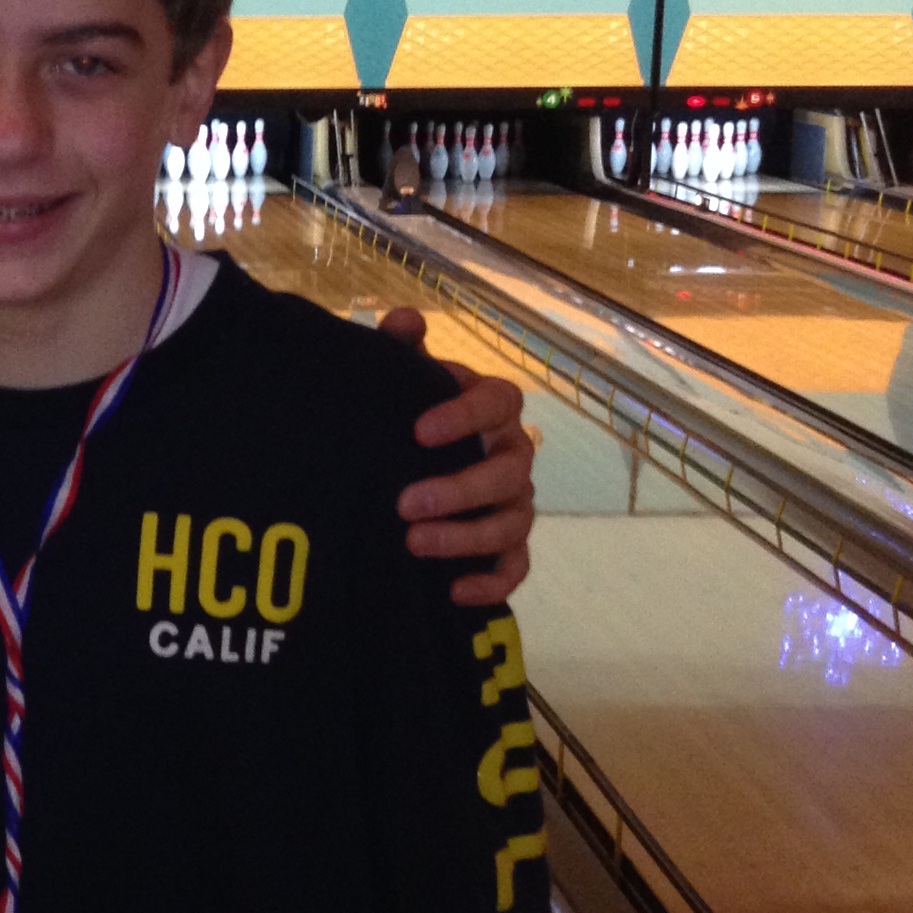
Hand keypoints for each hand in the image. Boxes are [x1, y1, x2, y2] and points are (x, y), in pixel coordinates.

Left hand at [376, 305, 536, 604]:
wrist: (398, 471)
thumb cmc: (406, 421)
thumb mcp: (396, 384)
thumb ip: (399, 351)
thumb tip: (402, 320)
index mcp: (492, 410)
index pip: (499, 402)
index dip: (465, 415)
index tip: (418, 433)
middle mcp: (513, 455)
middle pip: (509, 471)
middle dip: (460, 489)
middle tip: (405, 503)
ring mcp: (515, 504)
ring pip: (512, 523)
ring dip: (466, 537)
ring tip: (413, 543)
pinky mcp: (507, 550)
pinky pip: (516, 569)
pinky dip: (491, 583)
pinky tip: (453, 591)